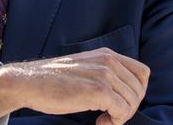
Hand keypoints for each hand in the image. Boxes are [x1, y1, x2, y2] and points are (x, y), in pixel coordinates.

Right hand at [0, 47, 149, 124]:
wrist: (30, 82)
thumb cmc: (54, 80)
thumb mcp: (85, 67)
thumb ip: (104, 71)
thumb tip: (124, 90)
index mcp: (106, 54)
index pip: (142, 73)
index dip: (136, 92)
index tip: (121, 103)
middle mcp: (108, 61)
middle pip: (139, 90)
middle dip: (128, 107)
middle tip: (110, 115)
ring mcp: (104, 74)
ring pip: (132, 102)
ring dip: (121, 116)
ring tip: (102, 118)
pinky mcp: (98, 91)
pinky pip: (122, 112)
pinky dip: (114, 122)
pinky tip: (99, 121)